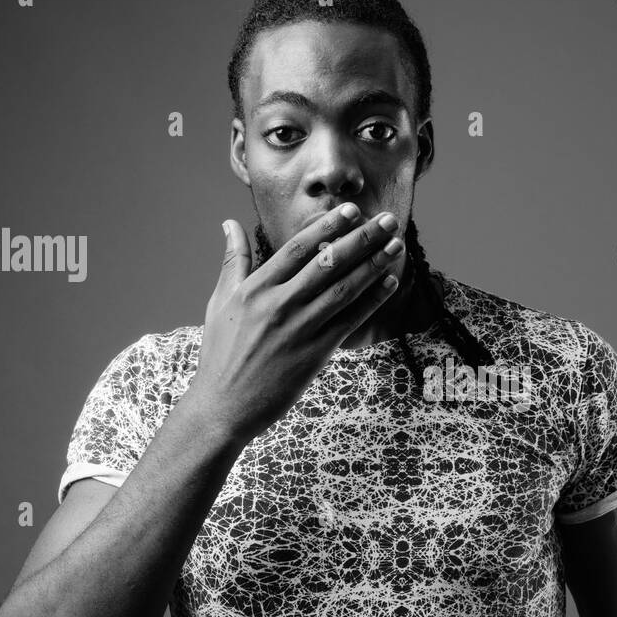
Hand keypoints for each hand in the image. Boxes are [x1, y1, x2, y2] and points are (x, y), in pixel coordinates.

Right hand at [187, 205, 406, 442]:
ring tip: (396, 245)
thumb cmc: (221, 353)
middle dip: (362, 238)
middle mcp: (280, 304)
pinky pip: (350, 321)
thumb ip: (233, 260)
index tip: (351, 211)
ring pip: (344, 289)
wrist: (223, 406)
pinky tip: (389, 283)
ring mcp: (299, 329)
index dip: (327, 226)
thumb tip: (230, 223)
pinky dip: (372, 300)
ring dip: (374, 265)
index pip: (298, 248)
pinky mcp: (315, 354)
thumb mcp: (220, 301)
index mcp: (256, 288)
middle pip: (328, 262)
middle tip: (388, 220)